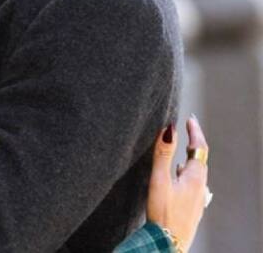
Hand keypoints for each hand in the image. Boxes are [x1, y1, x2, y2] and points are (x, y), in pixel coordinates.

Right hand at [147, 116, 208, 251]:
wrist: (167, 243)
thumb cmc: (162, 213)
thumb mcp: (159, 180)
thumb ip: (162, 154)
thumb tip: (168, 129)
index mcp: (194, 178)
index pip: (199, 148)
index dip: (195, 131)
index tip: (190, 119)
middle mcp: (200, 187)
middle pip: (200, 160)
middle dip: (194, 143)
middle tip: (187, 129)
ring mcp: (197, 199)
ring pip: (196, 173)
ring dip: (190, 158)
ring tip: (182, 149)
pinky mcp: (192, 208)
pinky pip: (193, 184)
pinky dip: (186, 173)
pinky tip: (177, 178)